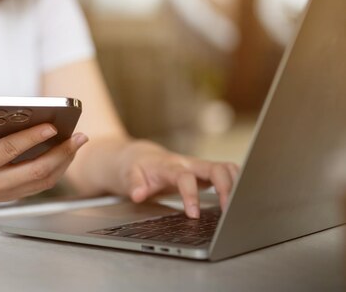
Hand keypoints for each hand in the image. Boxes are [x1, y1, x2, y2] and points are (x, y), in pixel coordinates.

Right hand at [0, 116, 88, 206]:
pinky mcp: (12, 195)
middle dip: (61, 152)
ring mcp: (5, 193)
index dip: (32, 138)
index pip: (9, 151)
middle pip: (35, 170)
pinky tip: (65, 154)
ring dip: (64, 162)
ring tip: (77, 143)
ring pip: (42, 181)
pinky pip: (40, 185)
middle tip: (79, 136)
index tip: (51, 126)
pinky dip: (57, 170)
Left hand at [112, 141, 238, 218]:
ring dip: (237, 183)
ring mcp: (199, 167)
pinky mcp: (206, 172)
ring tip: (240, 206)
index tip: (193, 214)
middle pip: (215, 168)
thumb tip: (138, 194)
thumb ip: (134, 185)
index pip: (185, 177)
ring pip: (226, 168)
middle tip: (228, 210)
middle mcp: (188, 164)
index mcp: (170, 166)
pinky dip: (238, 183)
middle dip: (226, 187)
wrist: (140, 156)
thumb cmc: (136, 167)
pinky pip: (227, 173)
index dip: (191, 195)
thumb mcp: (128, 176)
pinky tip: (241, 199)